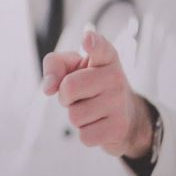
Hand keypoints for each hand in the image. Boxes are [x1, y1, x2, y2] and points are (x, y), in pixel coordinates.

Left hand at [42, 29, 152, 157]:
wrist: (126, 116)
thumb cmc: (92, 87)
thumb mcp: (74, 69)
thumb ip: (55, 65)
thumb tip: (48, 88)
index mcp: (105, 58)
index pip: (100, 47)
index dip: (93, 43)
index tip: (87, 39)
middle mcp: (115, 77)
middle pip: (69, 87)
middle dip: (66, 97)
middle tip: (79, 96)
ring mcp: (119, 102)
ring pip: (75, 116)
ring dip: (77, 117)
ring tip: (92, 110)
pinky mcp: (119, 127)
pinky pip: (84, 136)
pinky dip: (86, 133)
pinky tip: (99, 124)